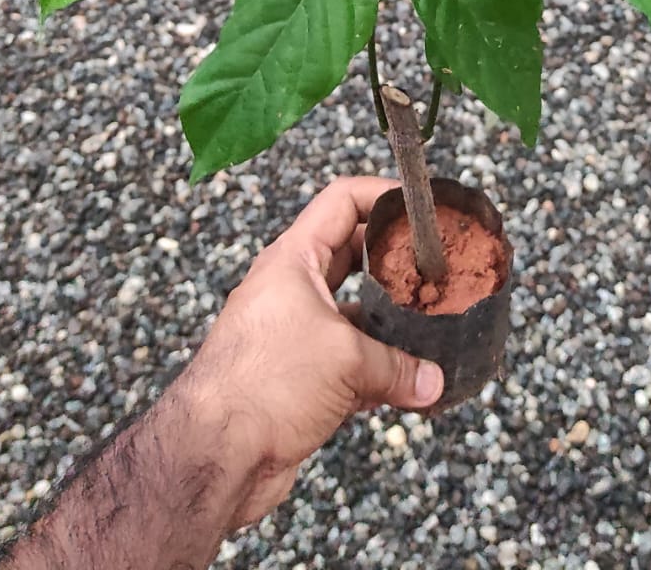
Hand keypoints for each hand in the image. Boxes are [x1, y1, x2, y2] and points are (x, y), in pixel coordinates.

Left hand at [179, 176, 443, 525]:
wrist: (213, 457)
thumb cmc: (263, 384)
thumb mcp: (344, 360)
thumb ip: (397, 365)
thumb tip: (435, 381)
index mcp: (293, 260)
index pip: (342, 201)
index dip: (383, 194)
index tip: (422, 205)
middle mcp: (292, 290)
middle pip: (353, 256)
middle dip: (395, 261)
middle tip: (437, 266)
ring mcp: (294, 335)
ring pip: (354, 313)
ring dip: (392, 322)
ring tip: (435, 326)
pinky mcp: (298, 380)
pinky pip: (349, 363)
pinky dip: (380, 371)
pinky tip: (413, 386)